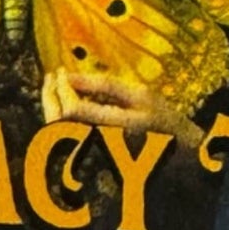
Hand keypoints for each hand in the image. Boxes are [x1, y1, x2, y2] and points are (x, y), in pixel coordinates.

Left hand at [40, 69, 200, 152]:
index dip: (62, 88)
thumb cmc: (163, 121)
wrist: (179, 156)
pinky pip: (65, 139)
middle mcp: (99, 147)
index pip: (72, 110)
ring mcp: (92, 156)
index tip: (61, 71)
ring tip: (55, 86)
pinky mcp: (90, 158)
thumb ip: (104, 86)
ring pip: (57, 133)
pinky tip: (66, 103)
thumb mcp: (139, 95)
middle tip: (52, 75)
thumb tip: (69, 76)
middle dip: (49, 96)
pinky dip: (59, 119)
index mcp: (114, 130)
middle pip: (57, 123)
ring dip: (51, 106)